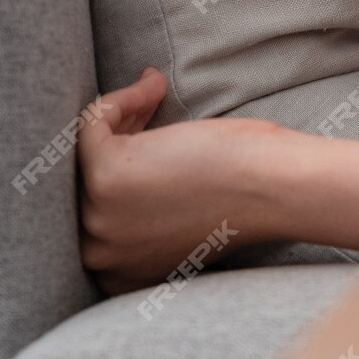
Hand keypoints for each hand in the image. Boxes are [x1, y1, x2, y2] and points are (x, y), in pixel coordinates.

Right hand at [75, 66, 284, 297]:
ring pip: (85, 148)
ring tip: (155, 92)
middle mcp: (97, 254)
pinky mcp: (104, 178)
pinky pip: (91, 123)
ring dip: (122, 113)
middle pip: (84, 176)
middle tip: (148, 106)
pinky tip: (153, 86)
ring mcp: (97, 220)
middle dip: (119, 134)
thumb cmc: (242, 197)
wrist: (274, 189)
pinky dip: (122, 98)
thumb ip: (140, 216)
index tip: (142, 130)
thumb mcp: (175, 222)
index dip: (119, 160)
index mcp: (113, 272)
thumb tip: (119, 160)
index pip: (93, 205)